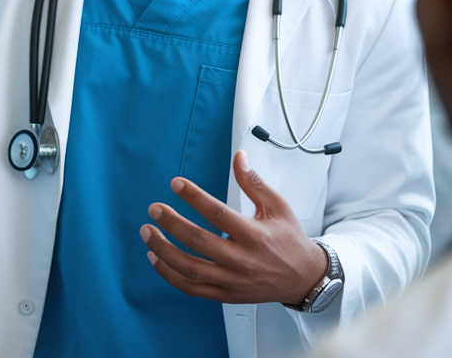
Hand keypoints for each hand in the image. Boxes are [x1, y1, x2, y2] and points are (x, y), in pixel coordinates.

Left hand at [140, 149, 326, 305]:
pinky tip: (156, 258)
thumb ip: (253, 182)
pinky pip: (192, 288)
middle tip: (154, 209)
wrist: (304, 278)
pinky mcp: (226, 295)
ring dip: (164, 250)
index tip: (175, 184)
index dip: (194, 197)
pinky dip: (169, 275)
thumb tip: (238, 157)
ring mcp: (233, 281)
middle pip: (199, 242)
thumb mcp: (277, 206)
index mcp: (255, 235)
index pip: (218, 213)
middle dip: (172, 224)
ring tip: (148, 232)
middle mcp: (243, 260)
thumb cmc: (289, 240)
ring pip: (190, 268)